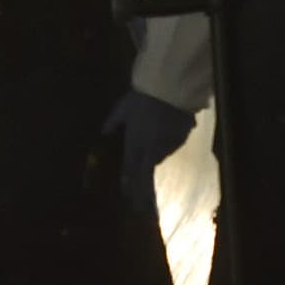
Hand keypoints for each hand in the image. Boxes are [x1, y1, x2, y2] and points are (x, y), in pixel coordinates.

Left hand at [101, 90, 196, 216]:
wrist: (170, 88)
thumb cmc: (142, 97)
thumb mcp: (121, 109)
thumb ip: (112, 124)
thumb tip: (103, 134)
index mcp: (136, 143)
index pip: (131, 170)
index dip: (128, 184)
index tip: (127, 196)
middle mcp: (152, 149)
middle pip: (147, 168)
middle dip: (143, 177)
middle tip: (142, 182)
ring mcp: (169, 145)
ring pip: (159, 156)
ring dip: (154, 153)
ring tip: (152, 137)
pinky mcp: (181, 139)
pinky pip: (171, 145)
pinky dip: (166, 141)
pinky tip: (164, 128)